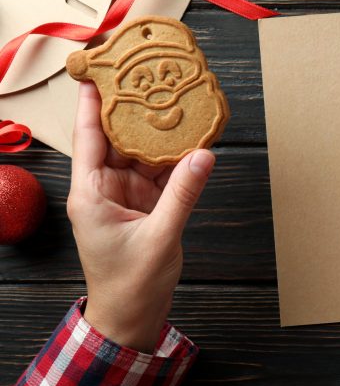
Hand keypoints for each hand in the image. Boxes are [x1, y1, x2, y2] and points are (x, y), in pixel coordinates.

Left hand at [67, 83, 214, 351]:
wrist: (132, 315)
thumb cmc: (131, 283)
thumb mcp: (160, 237)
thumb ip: (183, 194)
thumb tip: (204, 156)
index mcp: (90, 193)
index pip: (89, 137)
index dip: (92, 103)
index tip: (97, 70)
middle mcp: (105, 188)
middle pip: (118, 139)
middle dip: (134, 110)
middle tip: (149, 78)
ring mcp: (127, 194)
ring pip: (143, 154)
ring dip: (160, 134)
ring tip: (178, 104)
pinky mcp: (146, 203)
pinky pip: (161, 172)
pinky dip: (176, 158)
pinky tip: (191, 141)